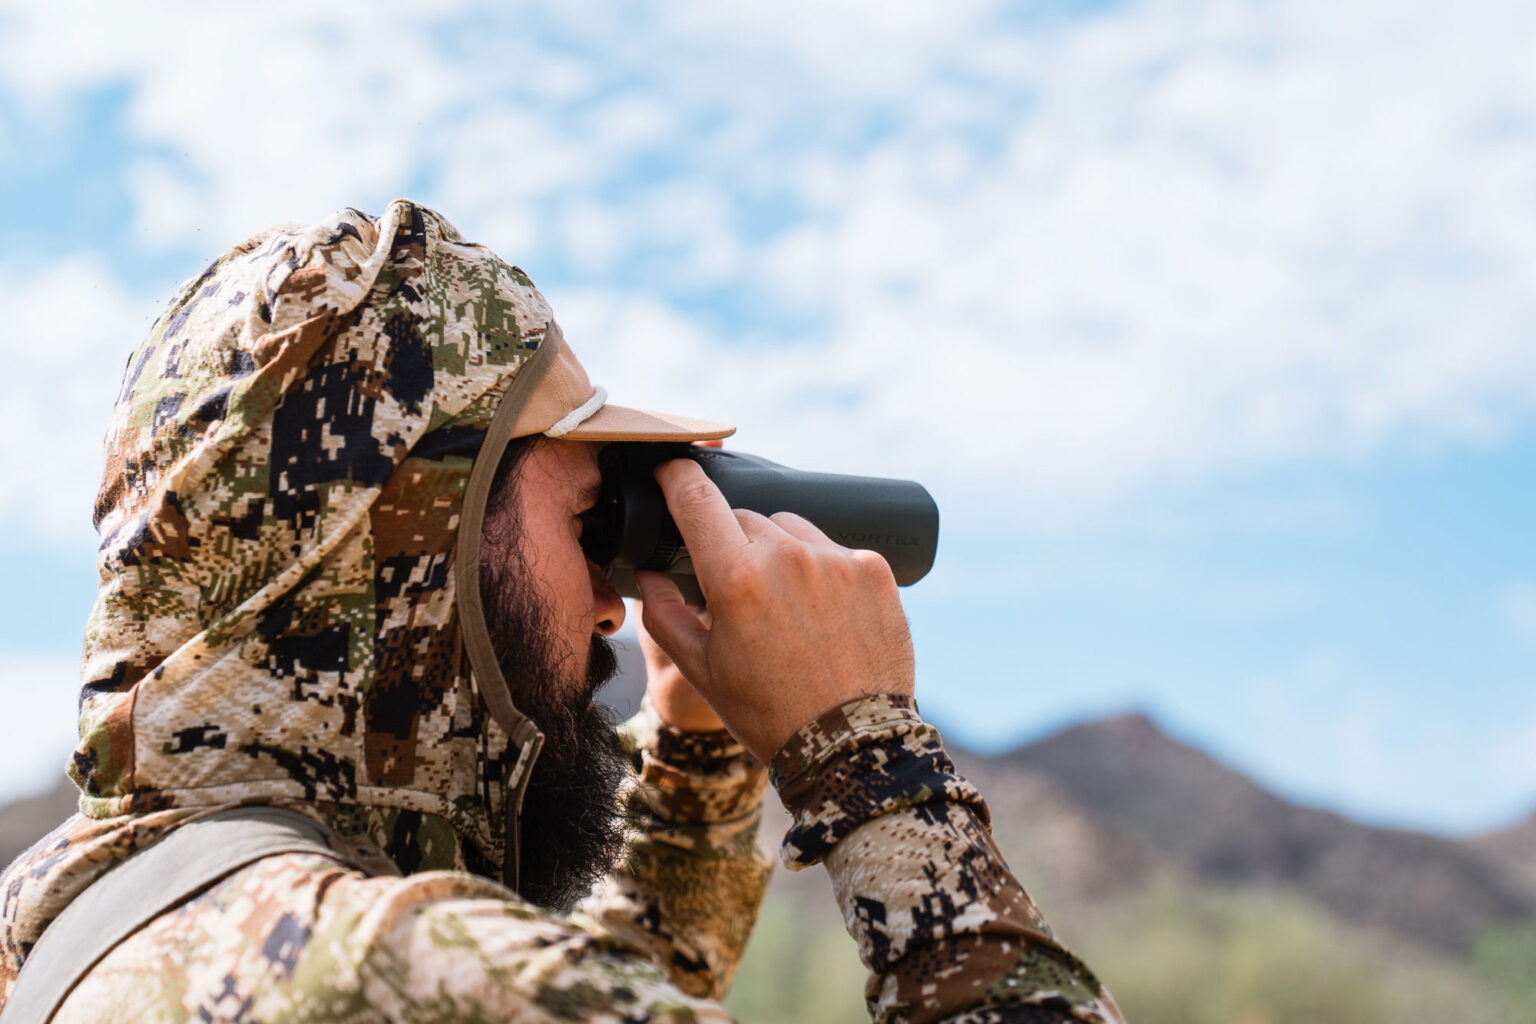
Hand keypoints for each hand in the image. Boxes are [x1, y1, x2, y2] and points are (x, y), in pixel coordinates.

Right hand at [635, 459, 914, 763]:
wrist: (850, 744)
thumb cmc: (768, 712)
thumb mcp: (701, 669)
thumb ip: (664, 614)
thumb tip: (649, 572)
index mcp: (735, 578)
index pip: (697, 499)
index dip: (678, 477)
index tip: (672, 470)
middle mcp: (787, 556)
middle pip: (745, 518)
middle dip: (734, 544)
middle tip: (741, 592)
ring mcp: (837, 559)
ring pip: (793, 529)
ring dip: (782, 552)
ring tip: (788, 607)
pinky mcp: (875, 569)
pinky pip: (836, 550)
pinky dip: (825, 571)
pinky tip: (827, 614)